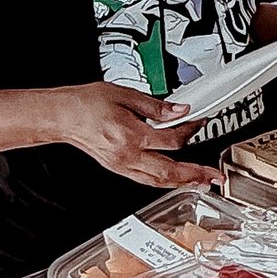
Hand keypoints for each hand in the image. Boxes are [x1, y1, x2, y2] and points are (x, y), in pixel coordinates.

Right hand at [51, 83, 215, 190]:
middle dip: (196, 175)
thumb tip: (179, 109)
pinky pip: (145, 180)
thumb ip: (156, 105)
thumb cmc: (86, 104)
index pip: (171, 139)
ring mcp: (122, 166)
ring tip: (200, 182)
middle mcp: (127, 156)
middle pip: (169, 172)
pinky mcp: (117, 168)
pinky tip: (173, 180)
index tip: (199, 122)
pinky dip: (163, 182)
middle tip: (214, 177)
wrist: (62, 116)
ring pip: (158, 181)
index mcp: (131, 135)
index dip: (190, 130)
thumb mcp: (125, 94)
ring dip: (182, 183)